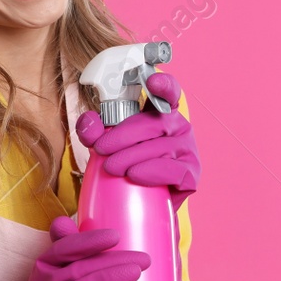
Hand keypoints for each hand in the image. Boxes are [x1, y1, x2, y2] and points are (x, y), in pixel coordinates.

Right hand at [0, 216, 148, 280]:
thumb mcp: (61, 275)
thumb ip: (69, 249)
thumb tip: (67, 220)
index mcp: (45, 267)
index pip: (65, 248)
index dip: (88, 240)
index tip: (117, 235)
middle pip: (78, 270)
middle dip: (112, 261)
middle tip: (144, 259)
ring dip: (106, 280)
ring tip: (135, 274)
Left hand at [76, 70, 200, 211]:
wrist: (139, 200)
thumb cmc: (125, 165)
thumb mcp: (105, 144)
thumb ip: (93, 131)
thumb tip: (89, 124)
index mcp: (161, 112)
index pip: (168, 92)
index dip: (163, 85)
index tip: (153, 81)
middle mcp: (178, 126)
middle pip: (152, 123)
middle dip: (121, 137)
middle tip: (101, 150)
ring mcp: (188, 149)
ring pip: (159, 148)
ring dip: (130, 157)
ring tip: (112, 168)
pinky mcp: (191, 173)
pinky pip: (172, 169)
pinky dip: (150, 172)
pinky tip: (134, 175)